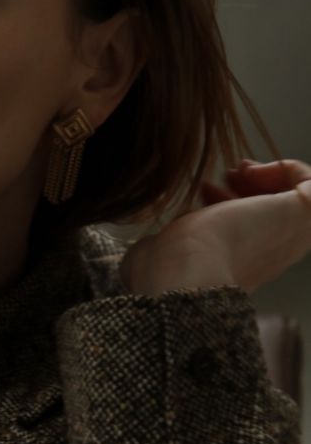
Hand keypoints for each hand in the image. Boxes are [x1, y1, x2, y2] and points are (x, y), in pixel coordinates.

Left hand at [118, 159, 310, 295]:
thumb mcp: (162, 256)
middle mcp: (269, 257)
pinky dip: (286, 168)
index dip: (233, 202)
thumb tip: (148, 247)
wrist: (184, 275)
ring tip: (238, 169)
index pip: (250, 233)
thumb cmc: (166, 271)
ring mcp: (289, 239)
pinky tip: (252, 170)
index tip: (207, 188)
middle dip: (252, 186)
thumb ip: (164, 250)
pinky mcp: (303, 217)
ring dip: (270, 176)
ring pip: (296, 201)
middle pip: (275, 214)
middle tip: (228, 174)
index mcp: (239, 271)